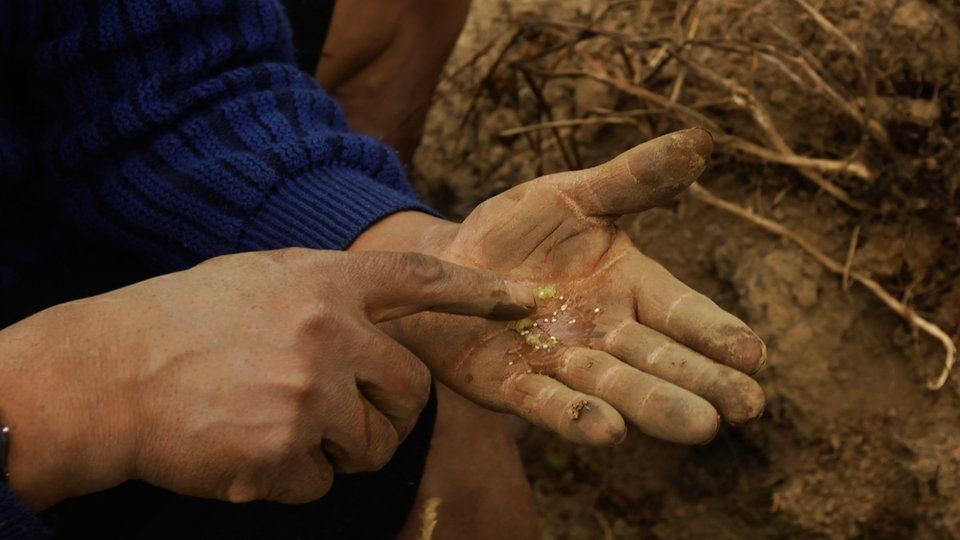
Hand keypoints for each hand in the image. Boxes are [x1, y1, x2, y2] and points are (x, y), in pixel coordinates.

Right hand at [0, 249, 534, 510]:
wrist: (108, 372)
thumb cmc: (184, 321)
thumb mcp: (261, 277)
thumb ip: (326, 290)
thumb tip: (382, 313)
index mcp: (323, 283)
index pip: (420, 282)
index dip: (479, 293)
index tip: (524, 304)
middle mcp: (325, 333)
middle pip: (411, 393)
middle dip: (389, 412)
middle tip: (339, 411)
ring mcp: (305, 393)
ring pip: (374, 446)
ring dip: (340, 449)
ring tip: (280, 424)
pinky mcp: (280, 451)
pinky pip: (323, 482)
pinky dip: (294, 478)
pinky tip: (250, 449)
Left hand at [356, 129, 765, 445]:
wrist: (443, 262)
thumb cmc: (514, 230)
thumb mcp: (570, 195)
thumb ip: (631, 180)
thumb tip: (702, 140)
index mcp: (629, 287)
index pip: (682, 312)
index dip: (716, 332)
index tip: (755, 353)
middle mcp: (605, 333)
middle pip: (660, 360)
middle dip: (702, 382)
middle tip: (748, 406)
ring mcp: (561, 364)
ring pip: (614, 388)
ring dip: (655, 407)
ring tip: (699, 426)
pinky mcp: (512, 387)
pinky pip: (546, 405)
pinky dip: (576, 418)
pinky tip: (610, 432)